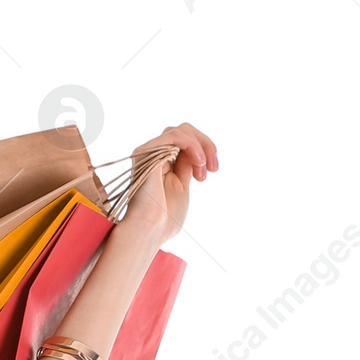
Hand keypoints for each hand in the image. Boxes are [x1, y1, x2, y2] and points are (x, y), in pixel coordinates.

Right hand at [120, 122, 217, 244]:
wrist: (149, 230)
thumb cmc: (164, 221)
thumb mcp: (182, 189)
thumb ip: (187, 169)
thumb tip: (196, 155)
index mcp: (164, 165)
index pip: (186, 143)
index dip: (205, 150)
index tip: (212, 171)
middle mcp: (155, 156)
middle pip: (185, 131)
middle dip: (206, 145)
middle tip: (213, 167)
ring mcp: (150, 153)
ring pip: (181, 130)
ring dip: (200, 146)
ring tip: (204, 167)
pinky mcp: (146, 152)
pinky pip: (173, 135)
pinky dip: (191, 145)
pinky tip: (199, 161)